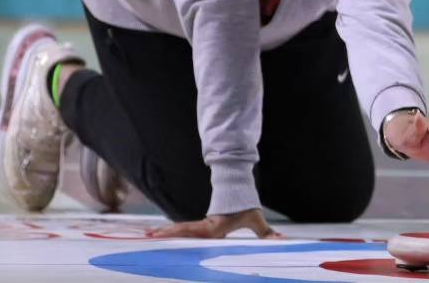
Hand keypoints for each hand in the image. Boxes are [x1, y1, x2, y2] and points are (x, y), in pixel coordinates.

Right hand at [146, 208, 281, 238]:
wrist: (238, 190)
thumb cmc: (246, 207)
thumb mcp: (256, 219)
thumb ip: (267, 232)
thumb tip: (281, 239)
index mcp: (215, 226)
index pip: (195, 231)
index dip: (181, 232)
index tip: (169, 235)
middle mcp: (206, 226)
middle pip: (183, 230)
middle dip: (166, 233)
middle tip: (148, 235)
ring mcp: (202, 225)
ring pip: (180, 230)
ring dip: (165, 232)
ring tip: (147, 234)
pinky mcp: (201, 226)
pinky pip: (183, 230)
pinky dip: (170, 232)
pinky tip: (157, 235)